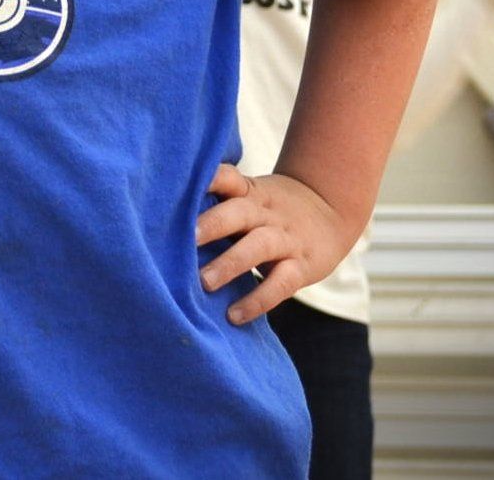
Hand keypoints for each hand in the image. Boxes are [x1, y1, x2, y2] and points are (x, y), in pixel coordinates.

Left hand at [195, 164, 355, 324]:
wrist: (330, 210)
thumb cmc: (269, 207)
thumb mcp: (249, 194)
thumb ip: (217, 203)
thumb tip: (163, 220)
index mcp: (249, 191)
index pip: (227, 177)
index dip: (207, 178)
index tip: (179, 184)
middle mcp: (266, 211)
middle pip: (238, 213)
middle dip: (211, 224)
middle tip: (185, 240)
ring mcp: (286, 238)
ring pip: (258, 247)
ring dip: (230, 264)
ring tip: (203, 282)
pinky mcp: (302, 266)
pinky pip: (281, 283)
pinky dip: (258, 300)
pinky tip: (234, 315)